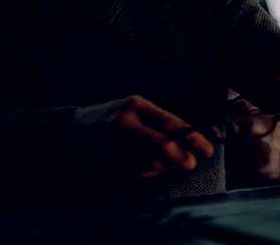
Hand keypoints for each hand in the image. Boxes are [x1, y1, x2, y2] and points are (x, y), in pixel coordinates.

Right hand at [74, 95, 214, 177]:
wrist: (71, 130)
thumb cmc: (112, 119)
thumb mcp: (134, 111)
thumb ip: (159, 124)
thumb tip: (190, 143)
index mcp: (136, 106)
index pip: (173, 124)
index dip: (193, 139)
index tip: (207, 150)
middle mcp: (125, 124)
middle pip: (164, 146)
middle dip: (182, 158)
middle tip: (190, 164)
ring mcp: (114, 145)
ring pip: (152, 163)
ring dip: (164, 167)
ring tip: (165, 164)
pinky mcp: (106, 163)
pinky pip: (137, 174)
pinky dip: (147, 173)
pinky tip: (147, 168)